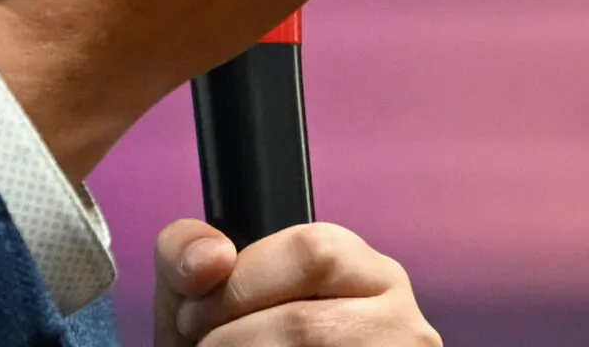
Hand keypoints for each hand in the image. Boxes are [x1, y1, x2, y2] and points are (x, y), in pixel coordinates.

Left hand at [156, 219, 438, 345]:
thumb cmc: (234, 344)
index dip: (240, 285)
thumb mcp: (206, 294)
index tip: (194, 315)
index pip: (313, 251)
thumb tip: (212, 257)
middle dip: (235, 337)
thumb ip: (187, 252)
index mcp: (367, 272)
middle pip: (306, 323)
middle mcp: (401, 318)